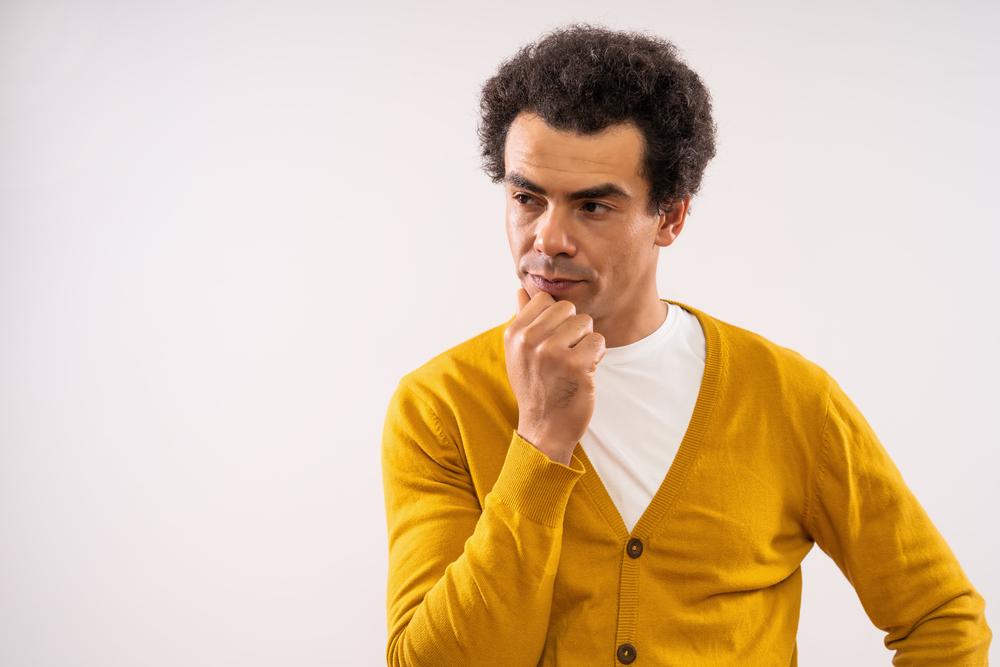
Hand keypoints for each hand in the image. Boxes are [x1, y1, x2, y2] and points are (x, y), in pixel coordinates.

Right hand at [503, 287, 606, 464]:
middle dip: (573, 328)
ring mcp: (551, 352)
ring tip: (574, 363)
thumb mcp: (519, 353)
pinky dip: (597, 356)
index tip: (551, 341)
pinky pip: (598, 341)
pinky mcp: (575, 365)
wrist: (544, 428)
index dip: (556, 318)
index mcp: (514, 333)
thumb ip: (522, 319)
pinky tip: (584, 372)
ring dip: (586, 342)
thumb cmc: (536, 387)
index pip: (545, 299)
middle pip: (568, 308)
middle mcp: (529, 340)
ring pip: (585, 323)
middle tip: (565, 354)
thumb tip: (521, 290)